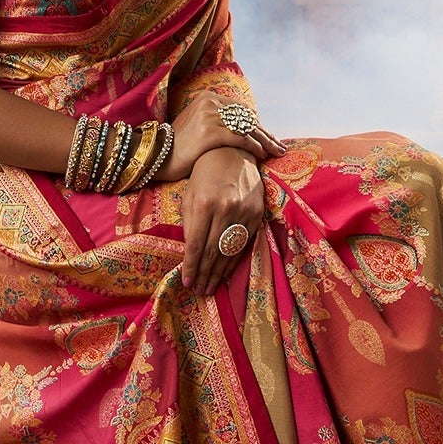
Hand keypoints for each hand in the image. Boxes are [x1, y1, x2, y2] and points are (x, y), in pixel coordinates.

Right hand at [165, 89, 283, 182]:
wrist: (156, 156)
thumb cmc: (179, 146)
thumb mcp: (197, 125)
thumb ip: (217, 120)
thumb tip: (242, 127)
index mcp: (208, 97)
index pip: (241, 110)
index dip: (258, 125)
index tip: (269, 138)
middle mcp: (209, 102)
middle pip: (246, 118)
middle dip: (265, 133)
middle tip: (280, 146)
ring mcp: (209, 116)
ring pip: (246, 128)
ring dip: (264, 141)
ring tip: (275, 152)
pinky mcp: (209, 132)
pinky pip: (239, 138)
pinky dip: (252, 146)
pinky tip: (261, 154)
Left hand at [180, 147, 264, 294]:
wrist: (234, 152)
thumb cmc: (205, 174)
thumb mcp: (190, 195)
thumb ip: (189, 224)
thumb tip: (190, 254)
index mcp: (204, 204)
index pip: (196, 244)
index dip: (191, 266)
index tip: (186, 282)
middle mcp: (226, 209)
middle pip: (213, 252)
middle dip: (204, 274)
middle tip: (198, 291)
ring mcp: (244, 213)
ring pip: (230, 251)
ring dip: (219, 273)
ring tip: (209, 288)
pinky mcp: (256, 215)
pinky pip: (243, 244)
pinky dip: (233, 261)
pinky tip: (224, 272)